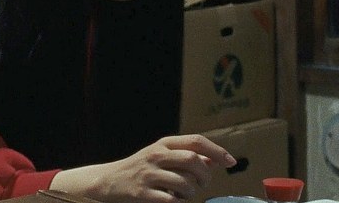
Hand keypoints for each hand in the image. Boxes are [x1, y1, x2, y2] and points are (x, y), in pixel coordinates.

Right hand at [50, 134, 236, 202]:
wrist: (108, 181)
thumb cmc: (141, 169)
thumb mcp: (162, 157)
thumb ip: (186, 156)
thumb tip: (214, 160)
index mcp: (163, 144)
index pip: (196, 141)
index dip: (216, 151)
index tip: (230, 162)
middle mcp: (156, 155)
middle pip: (192, 160)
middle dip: (205, 175)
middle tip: (203, 183)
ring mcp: (148, 174)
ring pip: (184, 182)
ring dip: (192, 192)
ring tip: (186, 194)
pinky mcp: (142, 193)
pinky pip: (170, 200)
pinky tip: (174, 201)